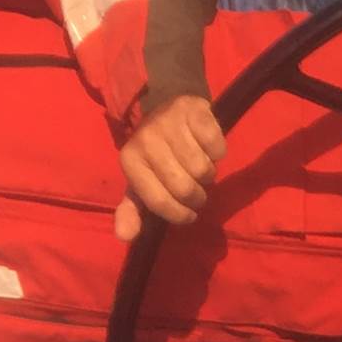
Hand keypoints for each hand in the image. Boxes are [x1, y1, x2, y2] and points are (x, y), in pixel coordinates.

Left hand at [115, 92, 224, 236]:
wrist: (165, 104)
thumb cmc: (155, 153)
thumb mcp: (140, 182)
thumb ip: (132, 211)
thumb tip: (124, 236)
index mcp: (131, 161)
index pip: (160, 202)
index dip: (180, 214)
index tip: (188, 214)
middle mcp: (147, 140)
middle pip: (185, 188)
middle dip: (197, 196)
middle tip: (196, 189)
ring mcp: (171, 123)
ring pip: (204, 169)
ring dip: (208, 174)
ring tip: (200, 166)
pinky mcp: (195, 111)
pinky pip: (217, 148)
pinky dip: (217, 153)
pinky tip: (206, 147)